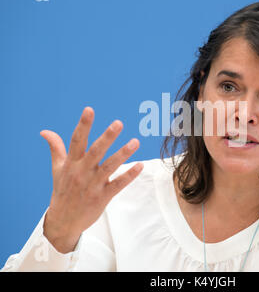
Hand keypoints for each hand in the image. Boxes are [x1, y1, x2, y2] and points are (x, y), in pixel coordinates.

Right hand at [40, 107, 142, 252]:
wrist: (63, 221)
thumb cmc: (62, 191)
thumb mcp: (57, 169)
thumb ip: (56, 148)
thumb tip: (45, 131)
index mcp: (71, 163)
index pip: (77, 140)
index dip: (83, 125)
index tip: (89, 110)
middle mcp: (82, 172)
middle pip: (95, 151)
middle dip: (107, 137)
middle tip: (118, 123)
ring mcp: (92, 185)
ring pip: (109, 167)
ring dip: (123, 154)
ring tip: (136, 142)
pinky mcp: (102, 197)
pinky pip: (118, 185)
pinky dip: (129, 176)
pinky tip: (140, 165)